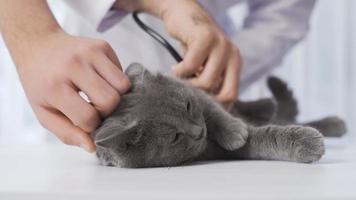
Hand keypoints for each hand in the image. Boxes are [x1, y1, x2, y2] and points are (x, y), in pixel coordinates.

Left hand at [16, 30, 130, 151]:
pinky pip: (122, 72)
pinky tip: (99, 80)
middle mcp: (74, 65)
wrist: (38, 45)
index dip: (91, 125)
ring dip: (115, 96)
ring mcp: (90, 52)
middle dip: (106, 111)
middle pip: (111, 100)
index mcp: (55, 86)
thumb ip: (67, 133)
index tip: (84, 120)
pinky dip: (115, 82)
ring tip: (99, 94)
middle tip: (94, 107)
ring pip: (124, 86)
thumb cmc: (41, 83)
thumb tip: (92, 146)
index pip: (88, 117)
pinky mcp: (102, 45)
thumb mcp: (44, 113)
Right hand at [161, 1, 241, 109]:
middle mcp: (232, 54)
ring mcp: (221, 45)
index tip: (201, 110)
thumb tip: (206, 110)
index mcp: (235, 63)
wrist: (183, 13)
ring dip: (188, 85)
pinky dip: (179, 71)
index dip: (216, 108)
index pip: (232, 95)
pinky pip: (191, 66)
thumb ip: (210, 82)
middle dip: (202, 99)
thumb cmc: (192, 45)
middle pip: (223, 94)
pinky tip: (174, 68)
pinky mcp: (206, 37)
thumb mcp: (205, 65)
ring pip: (207, 82)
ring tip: (179, 79)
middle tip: (187, 93)